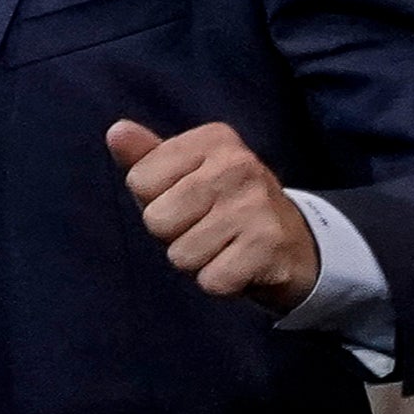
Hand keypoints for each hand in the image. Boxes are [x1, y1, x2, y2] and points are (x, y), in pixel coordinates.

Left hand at [106, 119, 319, 311]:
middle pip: (156, 220)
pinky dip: (220, 282)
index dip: (156, 201)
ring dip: (197, 261)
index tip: (190, 201)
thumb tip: (116, 132)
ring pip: (181, 255)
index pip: (139, 181)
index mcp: (214, 139)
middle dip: (174, 235)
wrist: (296, 245)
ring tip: (224, 246)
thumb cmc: (223, 206)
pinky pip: (210, 281)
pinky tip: (240, 265)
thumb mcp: (184, 173)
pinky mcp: (269, 246)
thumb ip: (146, 156)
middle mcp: (239, 165)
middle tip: (208, 228)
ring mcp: (257, 205)